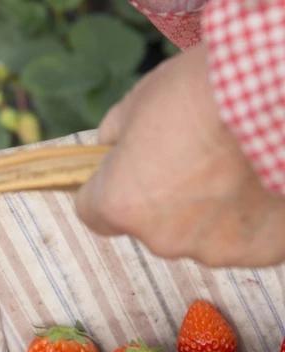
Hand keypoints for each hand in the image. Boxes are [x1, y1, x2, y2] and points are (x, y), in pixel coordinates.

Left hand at [75, 44, 284, 266]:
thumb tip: (112, 147)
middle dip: (163, 199)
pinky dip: (250, 217)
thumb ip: (116, 136)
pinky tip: (262, 180)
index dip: (107, 189)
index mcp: (121, 205)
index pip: (92, 213)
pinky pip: (245, 237)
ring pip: (198, 234)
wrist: (282, 95)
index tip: (124, 171)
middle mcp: (161, 239)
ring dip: (209, 211)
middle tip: (194, 159)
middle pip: (149, 225)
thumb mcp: (139, 102)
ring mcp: (214, 250)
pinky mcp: (260, 251)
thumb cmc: (204, 93)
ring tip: (235, 167)